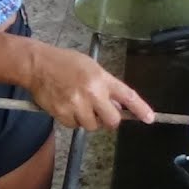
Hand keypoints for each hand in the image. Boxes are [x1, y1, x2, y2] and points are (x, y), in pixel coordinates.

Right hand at [26, 43, 154, 129]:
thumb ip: (106, 85)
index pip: (127, 96)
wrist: (38, 65)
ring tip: (79, 104)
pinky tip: (67, 106)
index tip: (150, 118)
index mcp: (101, 79)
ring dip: (89, 119)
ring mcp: (77, 106)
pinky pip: (75, 126)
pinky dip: (73, 120)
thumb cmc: (66, 63)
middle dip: (110, 120)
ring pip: (92, 126)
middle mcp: (92, 93)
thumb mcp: (92, 67)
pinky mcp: (62, 115)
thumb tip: (117, 106)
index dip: (140, 109)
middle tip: (103, 112)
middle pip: (112, 121)